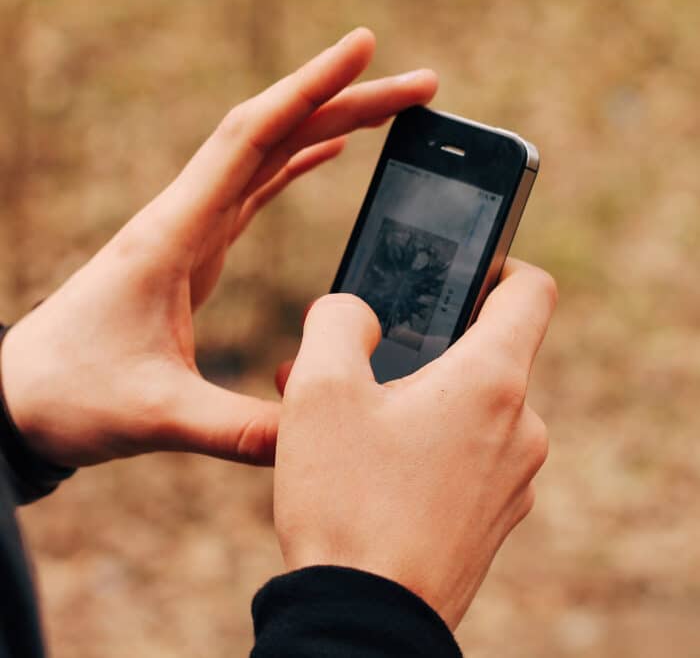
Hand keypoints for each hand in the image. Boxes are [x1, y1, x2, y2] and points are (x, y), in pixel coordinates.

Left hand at [0, 27, 437, 466]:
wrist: (18, 393)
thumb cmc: (72, 394)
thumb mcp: (154, 417)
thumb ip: (235, 431)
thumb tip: (312, 442)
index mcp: (175, 234)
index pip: (251, 138)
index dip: (311, 88)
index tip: (364, 50)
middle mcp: (185, 216)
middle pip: (275, 134)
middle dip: (346, 101)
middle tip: (417, 86)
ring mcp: (192, 229)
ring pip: (269, 154)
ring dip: (329, 123)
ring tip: (386, 109)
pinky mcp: (197, 249)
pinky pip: (255, 187)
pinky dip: (296, 161)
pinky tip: (327, 153)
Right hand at [273, 259, 556, 628]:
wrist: (364, 621)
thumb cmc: (346, 502)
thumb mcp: (320, 388)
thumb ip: (338, 320)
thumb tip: (356, 309)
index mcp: (490, 382)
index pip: (529, 291)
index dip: (497, 267)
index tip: (459, 276)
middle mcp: (520, 426)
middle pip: (481, 353)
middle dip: (415, 349)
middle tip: (354, 364)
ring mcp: (514, 475)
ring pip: (467, 407)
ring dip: (410, 399)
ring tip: (346, 419)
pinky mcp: (495, 513)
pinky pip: (466, 453)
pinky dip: (424, 442)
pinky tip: (370, 463)